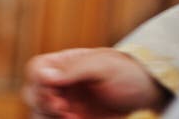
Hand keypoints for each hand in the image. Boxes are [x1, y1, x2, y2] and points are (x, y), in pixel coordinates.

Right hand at [23, 48, 171, 118]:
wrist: (146, 92)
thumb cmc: (126, 72)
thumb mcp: (102, 66)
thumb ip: (74, 70)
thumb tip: (45, 75)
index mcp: (61, 64)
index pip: (35, 70)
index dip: (39, 83)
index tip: (56, 94)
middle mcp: (58, 84)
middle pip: (31, 94)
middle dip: (43, 104)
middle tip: (65, 110)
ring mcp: (64, 103)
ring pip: (38, 112)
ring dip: (48, 116)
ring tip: (73, 118)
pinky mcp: (74, 118)